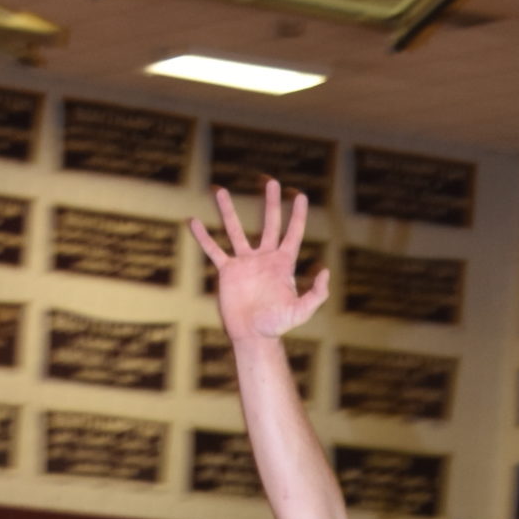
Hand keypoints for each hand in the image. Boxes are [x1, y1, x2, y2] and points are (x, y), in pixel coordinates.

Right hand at [192, 180, 329, 341]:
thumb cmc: (278, 326)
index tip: (301, 195)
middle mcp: (264, 259)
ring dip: (227, 211)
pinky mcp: (227, 272)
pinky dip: (203, 237)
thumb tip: (324, 270)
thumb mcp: (301, 311)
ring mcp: (244, 263)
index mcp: (282, 264)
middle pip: (269, 224)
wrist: (253, 336)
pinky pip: (214, 250)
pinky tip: (194, 222)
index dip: (298, 216)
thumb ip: (316, 293)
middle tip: (272, 182)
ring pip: (235, 230)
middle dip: (271, 203)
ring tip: (220, 190)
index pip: (292, 234)